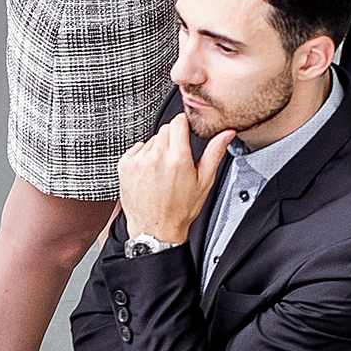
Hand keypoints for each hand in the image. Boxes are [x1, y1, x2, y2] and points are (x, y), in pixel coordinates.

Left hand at [114, 114, 229, 248]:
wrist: (154, 229)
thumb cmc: (180, 210)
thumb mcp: (203, 182)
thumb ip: (214, 153)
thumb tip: (226, 134)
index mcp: (177, 159)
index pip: (179, 122)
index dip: (184, 126)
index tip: (186, 133)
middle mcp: (156, 157)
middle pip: (165, 130)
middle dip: (172, 140)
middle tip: (176, 161)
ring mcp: (138, 160)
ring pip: (151, 140)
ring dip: (157, 150)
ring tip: (162, 171)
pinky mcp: (125, 165)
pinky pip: (137, 149)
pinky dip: (143, 157)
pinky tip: (149, 174)